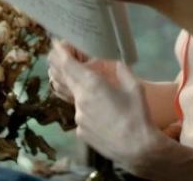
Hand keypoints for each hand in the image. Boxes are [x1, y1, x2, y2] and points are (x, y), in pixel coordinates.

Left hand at [48, 43, 173, 175]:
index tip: (55, 43)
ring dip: (75, 87)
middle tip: (57, 54)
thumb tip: (116, 62)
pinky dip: (86, 107)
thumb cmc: (137, 115)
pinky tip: (101, 111)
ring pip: (73, 97)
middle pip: (64, 78)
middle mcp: (80, 100)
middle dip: (59, 65)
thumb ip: (122, 70)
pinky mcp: (80, 131)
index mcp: (92, 85)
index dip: (59, 53)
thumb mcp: (135, 87)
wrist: (137, 149)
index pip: (68, 65)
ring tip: (83, 82)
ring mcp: (78, 117)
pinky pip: (81, 114)